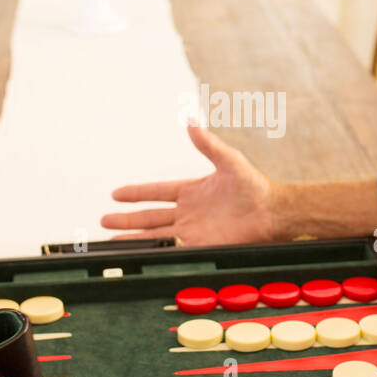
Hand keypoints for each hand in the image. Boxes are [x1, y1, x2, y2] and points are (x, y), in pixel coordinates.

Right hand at [101, 122, 277, 245]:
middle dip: (126, 220)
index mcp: (191, 191)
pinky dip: (155, 252)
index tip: (116, 194)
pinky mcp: (200, 246)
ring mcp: (192, 231)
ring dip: (134, 238)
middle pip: (149, 217)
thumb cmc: (255, 186)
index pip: (156, 192)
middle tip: (104, 221)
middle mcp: (188, 212)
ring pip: (155, 235)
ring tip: (112, 242)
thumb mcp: (229, 160)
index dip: (136, 194)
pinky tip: (139, 254)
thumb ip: (207, 144)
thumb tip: (191, 121)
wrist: (272, 212)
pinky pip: (173, 250)